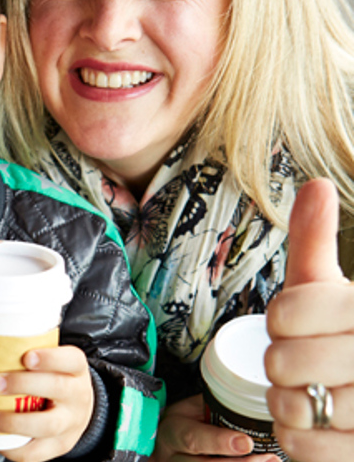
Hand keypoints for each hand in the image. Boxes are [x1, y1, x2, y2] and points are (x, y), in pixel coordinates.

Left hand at [0, 345, 92, 461]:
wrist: (79, 410)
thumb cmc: (57, 380)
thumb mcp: (53, 364)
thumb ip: (28, 354)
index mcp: (76, 370)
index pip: (71, 360)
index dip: (49, 358)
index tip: (26, 356)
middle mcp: (77, 396)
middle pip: (57, 388)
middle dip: (24, 385)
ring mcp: (70, 424)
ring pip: (48, 425)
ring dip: (14, 422)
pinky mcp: (59, 446)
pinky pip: (36, 452)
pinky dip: (12, 447)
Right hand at [150, 394, 278, 461]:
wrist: (166, 444)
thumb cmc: (184, 422)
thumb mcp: (192, 408)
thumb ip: (215, 407)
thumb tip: (249, 400)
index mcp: (173, 432)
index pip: (193, 439)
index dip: (220, 442)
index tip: (246, 442)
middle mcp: (175, 458)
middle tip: (269, 458)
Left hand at [265, 178, 353, 461]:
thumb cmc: (341, 335)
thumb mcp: (328, 288)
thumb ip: (317, 242)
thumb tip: (317, 184)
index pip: (288, 312)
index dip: (279, 319)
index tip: (294, 321)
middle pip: (282, 362)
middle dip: (279, 361)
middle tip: (300, 360)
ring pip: (291, 407)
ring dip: (284, 400)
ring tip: (309, 390)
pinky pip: (300, 447)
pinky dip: (295, 437)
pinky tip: (317, 422)